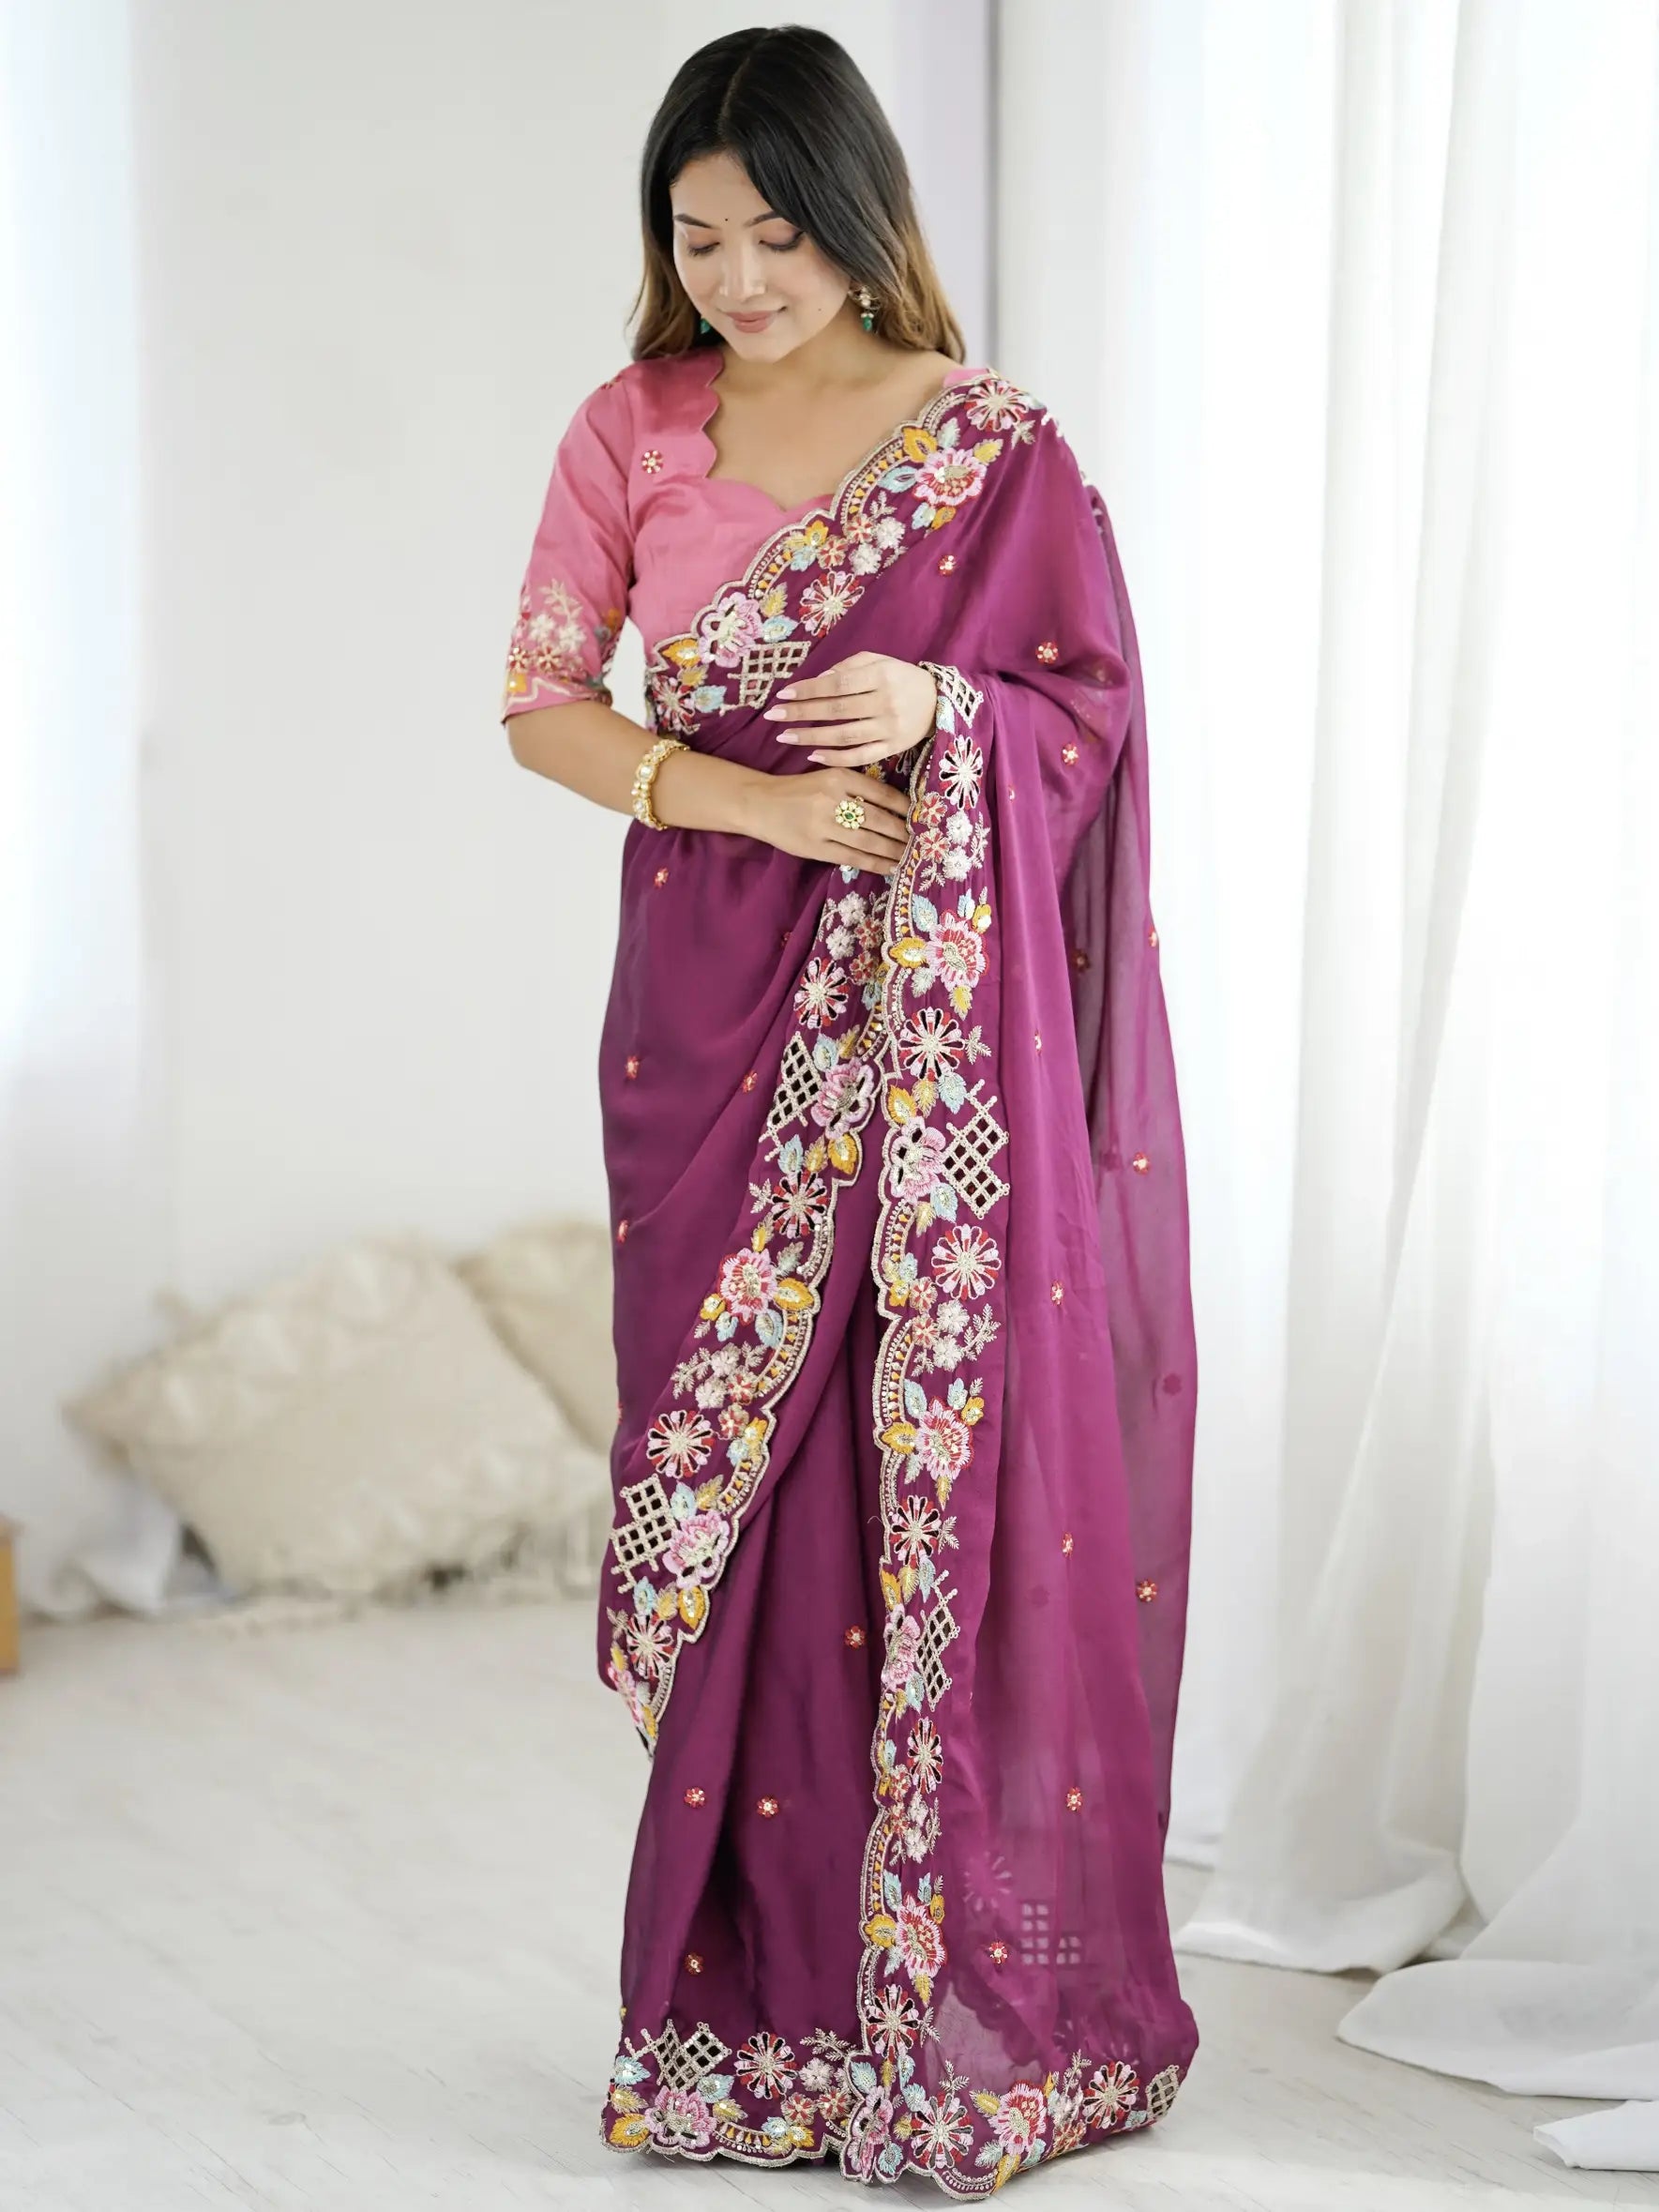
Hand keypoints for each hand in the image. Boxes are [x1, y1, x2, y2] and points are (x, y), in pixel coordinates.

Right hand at [737, 763, 911, 876]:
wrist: (760, 803)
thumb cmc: (799, 791)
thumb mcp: (828, 778)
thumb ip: (858, 789)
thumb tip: (897, 808)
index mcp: (839, 777)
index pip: (882, 793)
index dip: (906, 808)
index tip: (923, 817)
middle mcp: (833, 799)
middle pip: (879, 819)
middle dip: (904, 833)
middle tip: (924, 841)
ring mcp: (824, 825)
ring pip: (869, 841)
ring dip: (894, 851)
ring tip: (911, 857)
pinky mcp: (816, 847)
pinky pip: (853, 857)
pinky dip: (875, 863)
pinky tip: (890, 867)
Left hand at [762, 652, 937, 766]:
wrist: (938, 702)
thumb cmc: (900, 677)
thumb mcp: (879, 661)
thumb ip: (849, 666)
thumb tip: (820, 680)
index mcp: (881, 676)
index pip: (837, 684)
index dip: (808, 689)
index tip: (783, 694)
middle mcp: (885, 702)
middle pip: (836, 710)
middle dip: (802, 713)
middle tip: (774, 717)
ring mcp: (889, 728)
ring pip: (844, 735)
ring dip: (812, 737)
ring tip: (786, 737)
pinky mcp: (892, 748)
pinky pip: (860, 756)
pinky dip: (835, 758)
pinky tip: (813, 755)